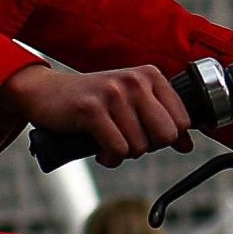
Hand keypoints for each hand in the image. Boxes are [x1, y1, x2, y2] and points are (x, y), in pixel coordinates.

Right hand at [1, 61, 194, 165]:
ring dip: (123, 153)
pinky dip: (108, 158)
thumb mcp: (131, 103)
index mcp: (150, 75)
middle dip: (147, 146)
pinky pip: (117, 150)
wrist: (45, 93)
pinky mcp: (92, 109)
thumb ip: (161, 120)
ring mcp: (113, 93)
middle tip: (127, 139)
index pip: (182, 121)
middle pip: (165, 135)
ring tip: (107, 141)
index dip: (165, 137)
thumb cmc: (92, 101)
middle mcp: (135, 80)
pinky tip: (98, 149)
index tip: (144, 133)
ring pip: (140, 146)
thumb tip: (187, 145)